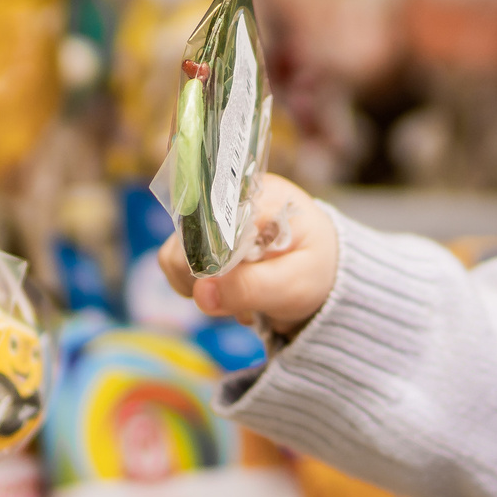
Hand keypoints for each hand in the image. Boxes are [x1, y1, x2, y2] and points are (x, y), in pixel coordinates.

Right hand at [157, 173, 337, 337]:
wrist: (320, 272)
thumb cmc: (314, 271)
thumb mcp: (293, 284)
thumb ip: (250, 288)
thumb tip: (200, 294)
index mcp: (260, 196)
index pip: (210, 219)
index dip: (210, 260)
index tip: (227, 290)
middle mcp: (229, 199)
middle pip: (186, 237)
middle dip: (210, 280)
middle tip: (247, 300)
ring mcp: (210, 219)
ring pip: (177, 255)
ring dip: (205, 288)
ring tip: (245, 297)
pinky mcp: (200, 239)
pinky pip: (177, 266)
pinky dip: (199, 289)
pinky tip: (231, 294)